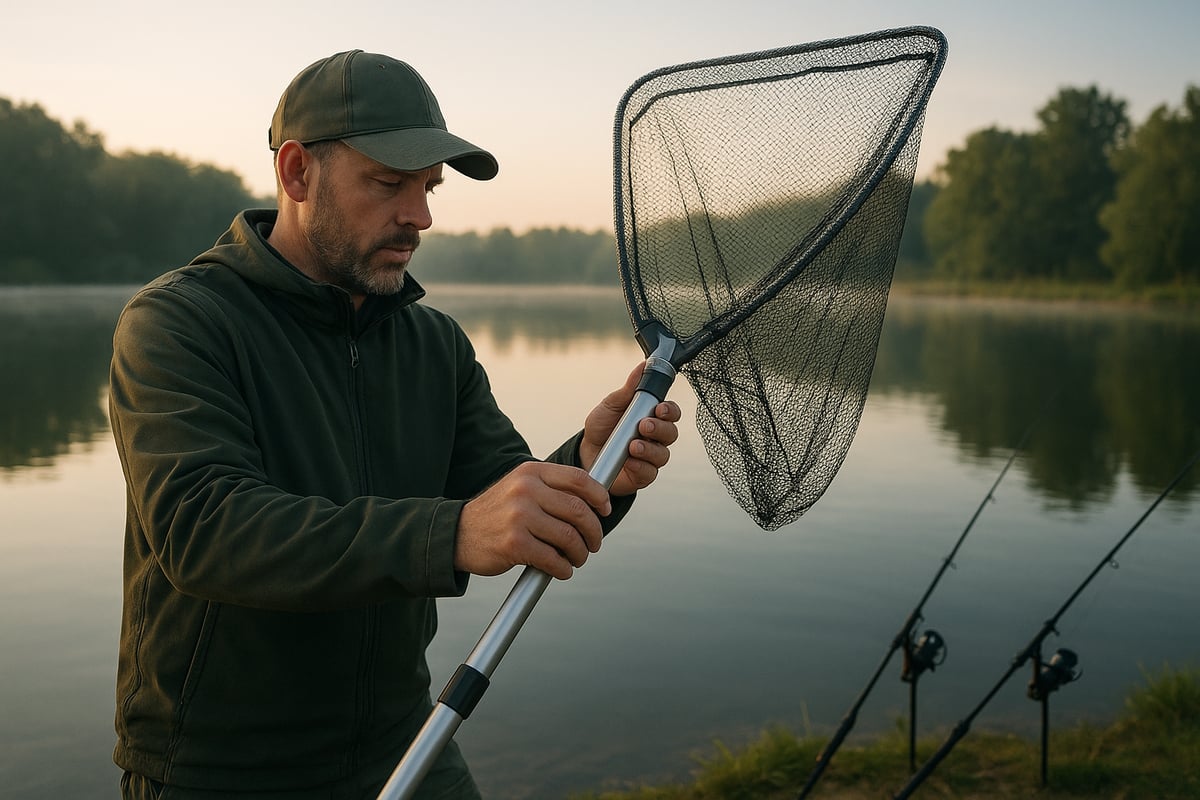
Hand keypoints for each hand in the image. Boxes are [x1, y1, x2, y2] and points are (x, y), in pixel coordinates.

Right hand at [455, 461, 610, 579]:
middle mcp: (525, 490)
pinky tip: (561, 570)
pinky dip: (563, 569)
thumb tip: (595, 502)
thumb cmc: (499, 515)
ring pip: (569, 537)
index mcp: (531, 472)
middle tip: (594, 544)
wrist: (457, 534)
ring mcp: (519, 516)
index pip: (578, 479)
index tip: (605, 510)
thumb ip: (552, 490)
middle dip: (593, 531)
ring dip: (580, 553)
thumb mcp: (521, 489)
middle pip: (578, 510)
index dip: (599, 496)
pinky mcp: (514, 543)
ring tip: (577, 559)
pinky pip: (553, 559)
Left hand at [579, 362, 681, 496]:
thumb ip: (629, 388)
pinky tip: (630, 462)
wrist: (584, 453)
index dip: (670, 410)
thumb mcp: (611, 404)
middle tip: (644, 425)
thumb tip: (643, 365)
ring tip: (633, 445)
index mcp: (652, 417)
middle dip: (660, 428)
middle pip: (671, 433)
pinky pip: (650, 473)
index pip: (671, 413)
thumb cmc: (602, 427)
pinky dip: (641, 466)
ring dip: (650, 449)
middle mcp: (656, 437)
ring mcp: (650, 457)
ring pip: (663, 455)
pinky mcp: (642, 475)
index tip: (659, 408)